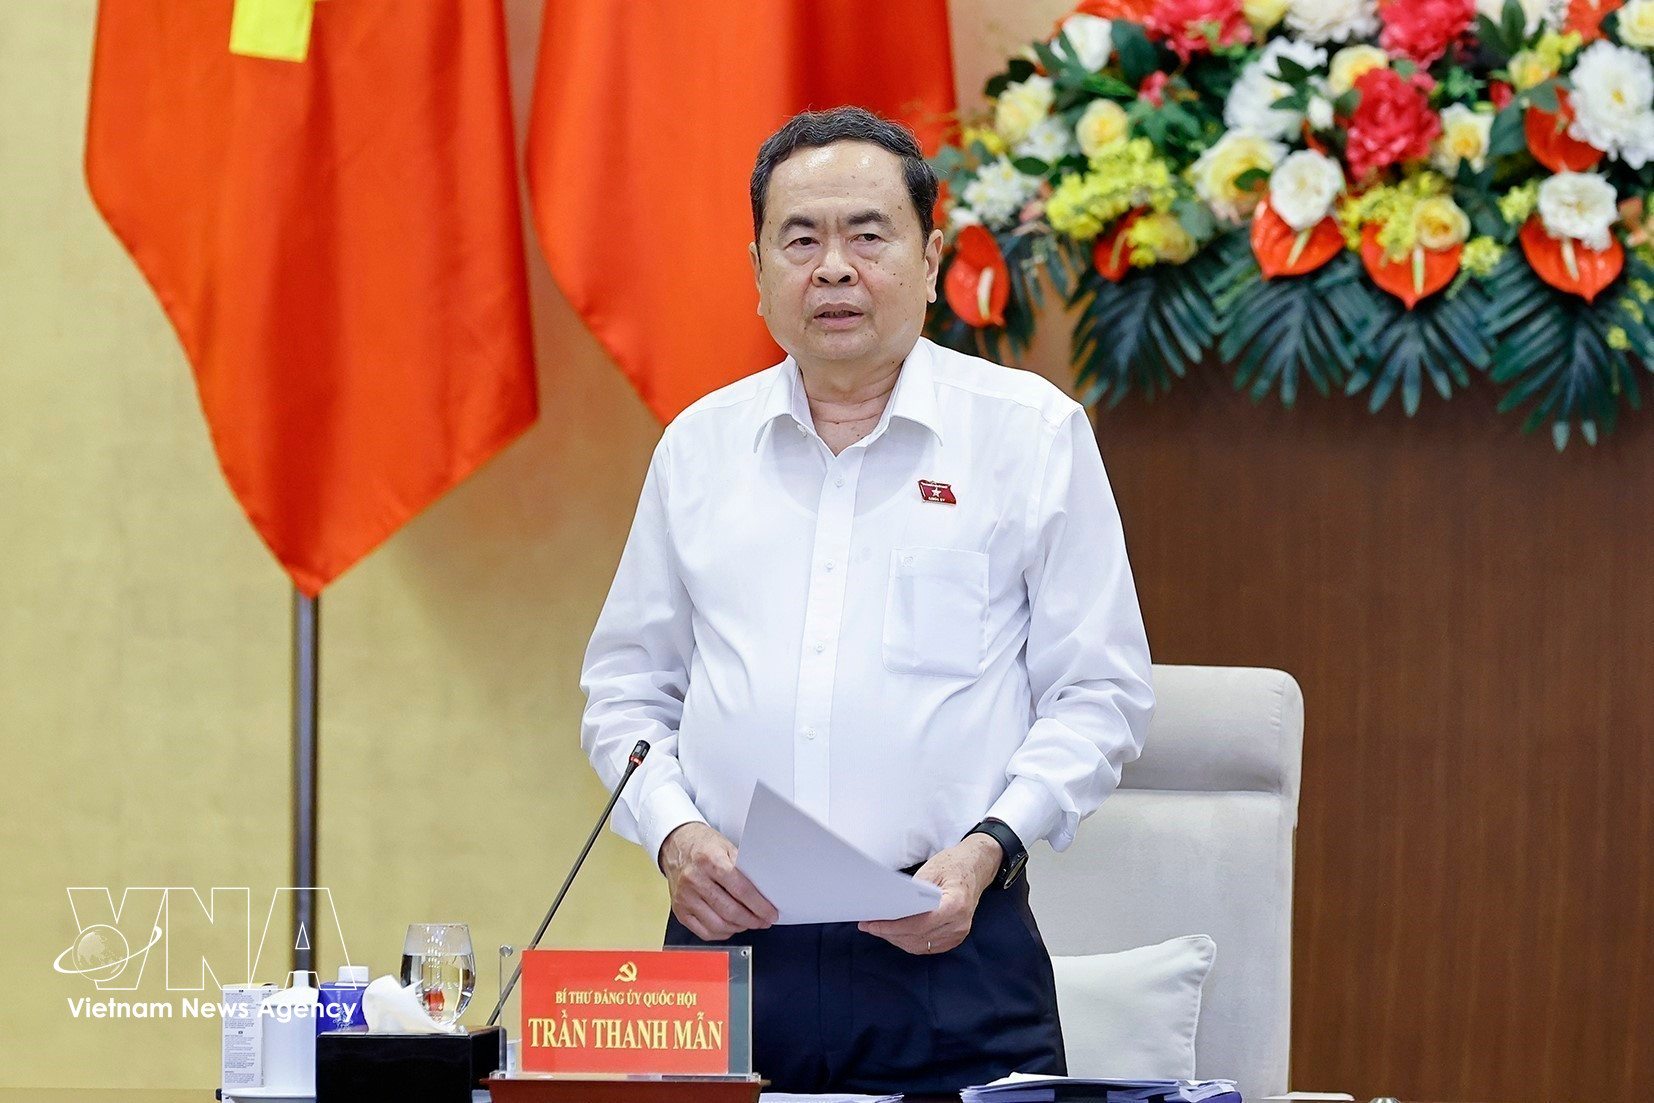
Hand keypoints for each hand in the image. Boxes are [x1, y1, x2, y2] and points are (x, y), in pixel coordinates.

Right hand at [659, 823, 778, 940]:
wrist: (676, 846)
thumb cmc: (703, 846)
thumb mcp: (726, 847)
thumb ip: (743, 868)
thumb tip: (763, 891)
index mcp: (710, 861)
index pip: (741, 890)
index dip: (760, 906)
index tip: (770, 913)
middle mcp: (695, 880)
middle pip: (730, 911)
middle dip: (752, 920)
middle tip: (763, 921)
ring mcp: (685, 897)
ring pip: (718, 925)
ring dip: (739, 928)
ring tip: (749, 923)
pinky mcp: (679, 911)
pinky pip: (704, 932)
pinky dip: (722, 933)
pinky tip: (731, 926)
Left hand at [857, 834, 1001, 954]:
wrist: (976, 867)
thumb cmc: (955, 865)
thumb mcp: (932, 870)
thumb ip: (912, 891)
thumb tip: (888, 905)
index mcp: (955, 905)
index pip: (918, 925)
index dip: (892, 927)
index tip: (872, 924)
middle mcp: (959, 924)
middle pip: (916, 938)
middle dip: (888, 933)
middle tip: (868, 925)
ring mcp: (958, 934)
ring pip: (919, 946)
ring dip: (896, 939)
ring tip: (878, 929)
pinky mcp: (954, 938)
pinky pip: (926, 947)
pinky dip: (908, 941)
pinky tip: (895, 933)